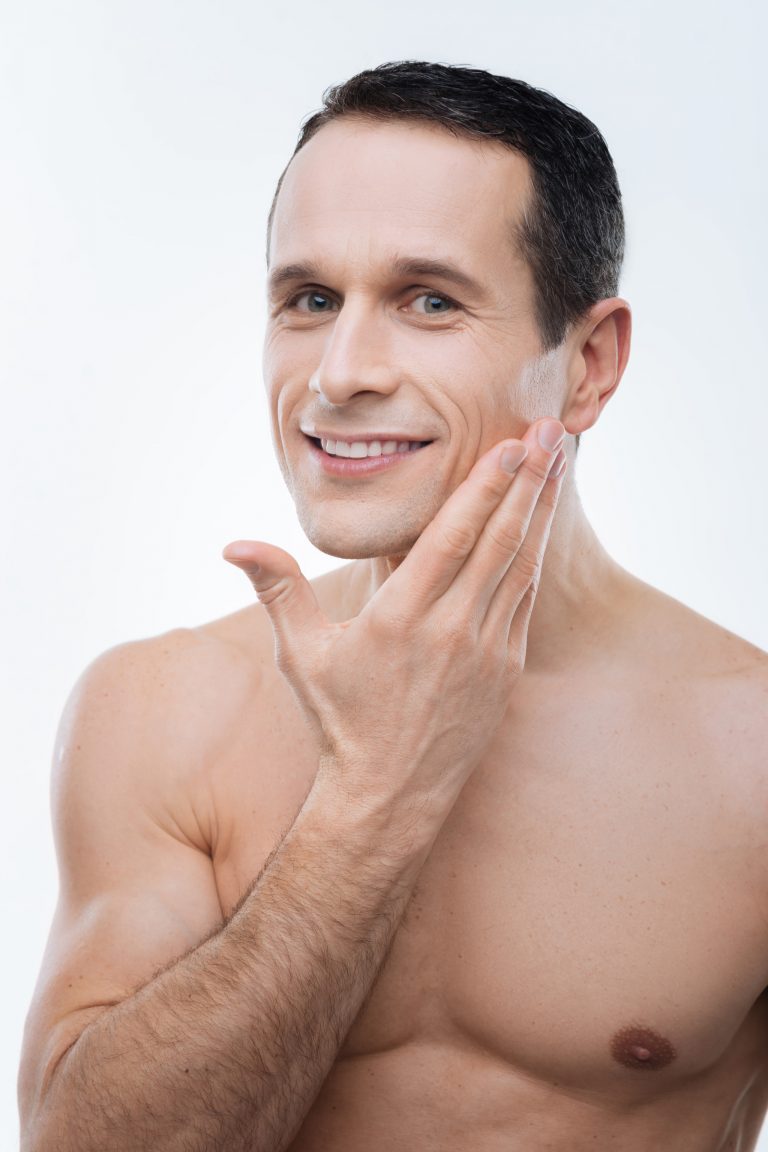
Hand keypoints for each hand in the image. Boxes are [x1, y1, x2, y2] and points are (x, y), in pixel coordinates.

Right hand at [223, 418, 565, 817]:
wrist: (388, 794)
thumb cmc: (339, 720)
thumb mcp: (301, 654)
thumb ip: (277, 589)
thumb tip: (232, 545)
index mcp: (400, 619)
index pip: (452, 539)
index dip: (485, 488)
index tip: (512, 445)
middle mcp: (450, 632)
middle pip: (500, 541)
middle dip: (530, 481)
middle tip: (554, 430)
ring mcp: (485, 652)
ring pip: (522, 567)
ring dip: (540, 511)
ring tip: (559, 463)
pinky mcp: (505, 670)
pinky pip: (524, 602)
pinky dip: (534, 557)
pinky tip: (540, 525)